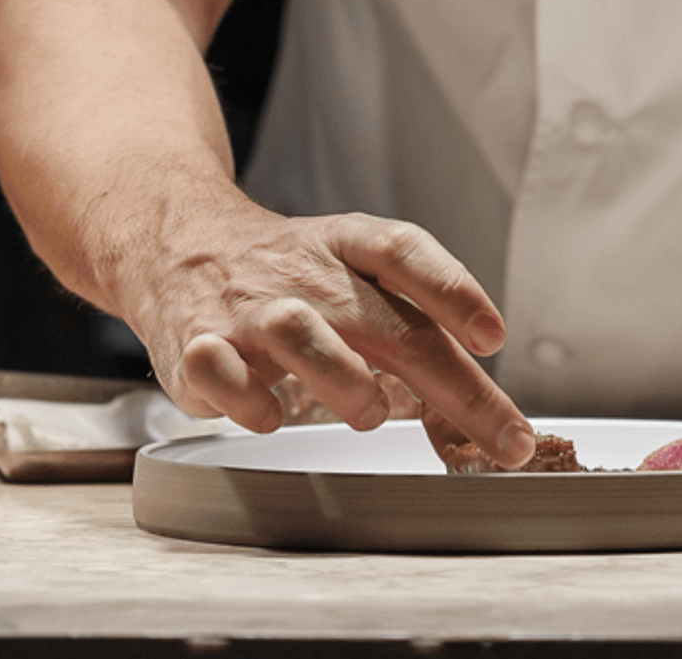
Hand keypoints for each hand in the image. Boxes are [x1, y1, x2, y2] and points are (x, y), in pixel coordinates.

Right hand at [121, 201, 536, 467]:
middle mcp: (305, 274)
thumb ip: (411, 322)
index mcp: (346, 245)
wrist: (177, 241)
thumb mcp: (351, 268)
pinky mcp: (198, 343)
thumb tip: (477, 401)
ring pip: (303, 335)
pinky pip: (222, 372)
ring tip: (369, 411)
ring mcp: (249, 309)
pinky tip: (271, 415)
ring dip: (349, 383)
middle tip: (504, 438)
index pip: (405, 252)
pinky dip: (251, 402)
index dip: (454, 291)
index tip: (494, 337)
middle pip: (388, 325)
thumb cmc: (285, 270)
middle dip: (458, 389)